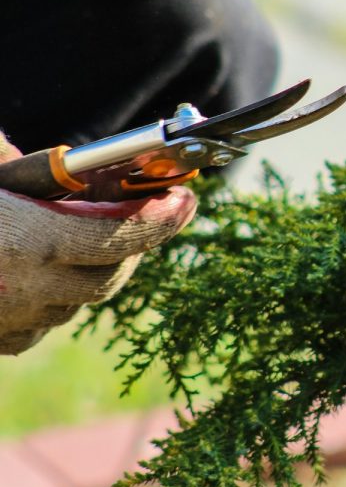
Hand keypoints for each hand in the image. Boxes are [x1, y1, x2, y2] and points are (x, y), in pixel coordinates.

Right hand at [0, 134, 195, 354]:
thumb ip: (14, 161)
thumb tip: (63, 164)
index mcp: (20, 244)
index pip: (118, 236)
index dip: (161, 218)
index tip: (187, 198)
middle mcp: (17, 293)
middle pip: (110, 275)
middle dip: (139, 243)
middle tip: (158, 210)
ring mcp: (1, 325)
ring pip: (79, 301)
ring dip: (100, 267)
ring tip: (105, 231)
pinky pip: (44, 320)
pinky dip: (61, 291)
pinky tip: (54, 263)